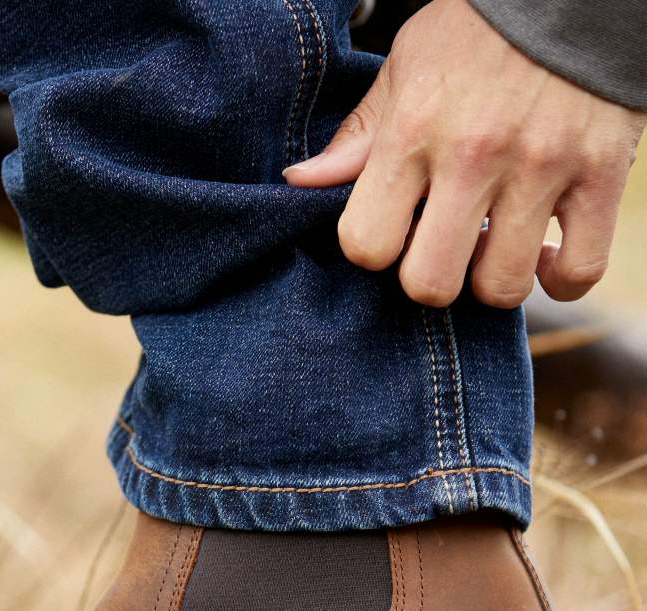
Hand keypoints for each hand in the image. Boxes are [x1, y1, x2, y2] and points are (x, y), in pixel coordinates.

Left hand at [284, 0, 644, 307]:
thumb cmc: (480, 30)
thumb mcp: (407, 66)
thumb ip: (359, 136)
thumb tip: (300, 182)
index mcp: (414, 130)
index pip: (366, 244)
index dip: (374, 250)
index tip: (393, 229)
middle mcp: (475, 154)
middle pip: (430, 283)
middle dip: (430, 278)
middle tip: (443, 247)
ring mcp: (543, 167)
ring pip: (502, 287)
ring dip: (493, 279)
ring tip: (496, 245)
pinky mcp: (602, 174)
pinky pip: (579, 272)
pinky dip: (561, 281)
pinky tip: (545, 258)